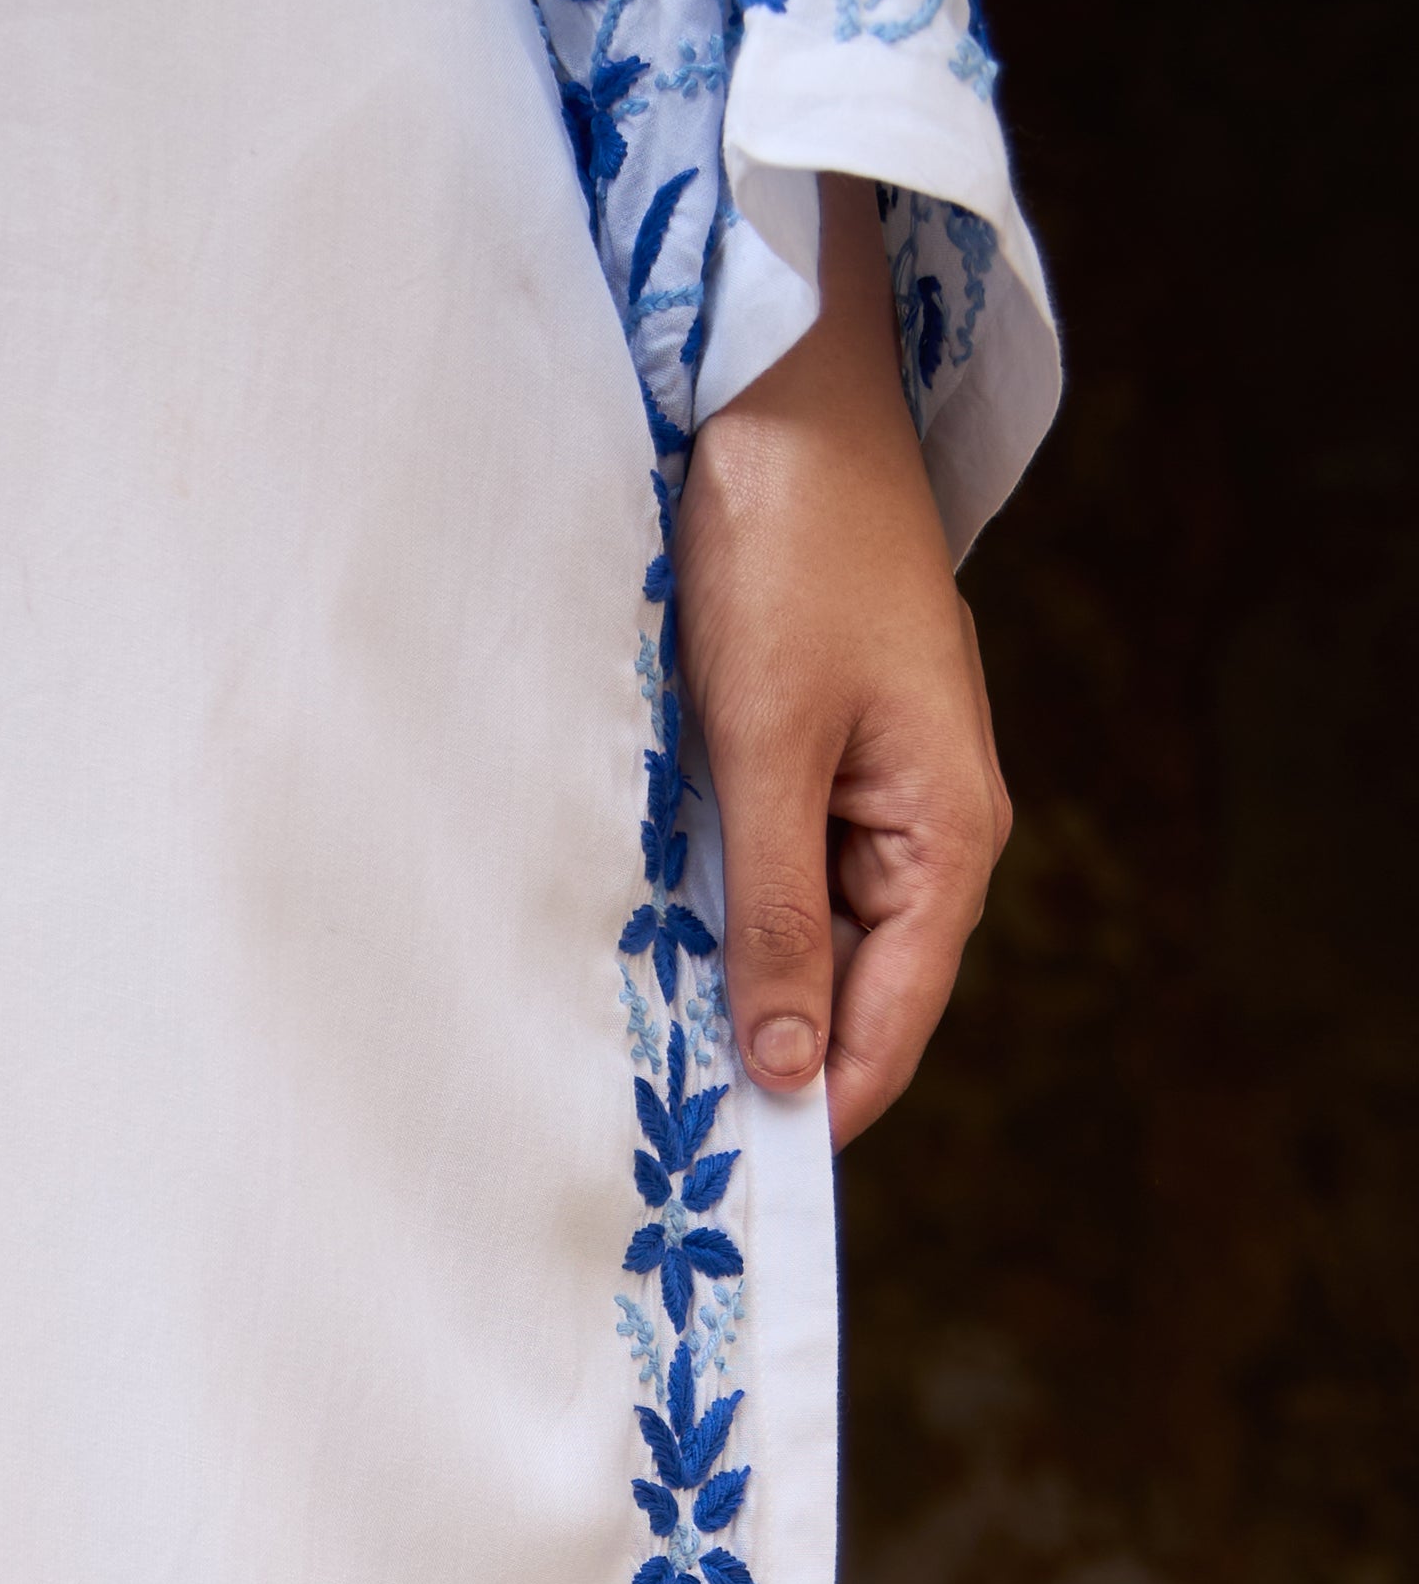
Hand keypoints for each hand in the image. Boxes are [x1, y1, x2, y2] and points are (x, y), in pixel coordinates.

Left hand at [670, 175, 1010, 1149]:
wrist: (781, 399)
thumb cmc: (787, 555)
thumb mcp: (766, 749)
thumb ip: (772, 916)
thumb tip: (784, 1070)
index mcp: (947, 837)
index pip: (888, 1029)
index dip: (812, 1112)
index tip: (723, 1184)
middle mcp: (925, 832)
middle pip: (848, 998)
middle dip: (763, 1056)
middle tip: (650, 1135)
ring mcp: (873, 797)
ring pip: (801, 942)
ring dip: (729, 987)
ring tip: (635, 1053)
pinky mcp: (818, 762)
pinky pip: (773, 876)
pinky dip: (715, 915)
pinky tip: (645, 947)